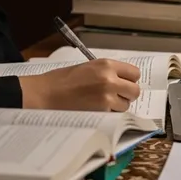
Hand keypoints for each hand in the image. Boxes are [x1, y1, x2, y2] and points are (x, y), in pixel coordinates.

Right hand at [19, 59, 141, 111]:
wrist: (45, 94)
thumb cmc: (62, 80)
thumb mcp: (88, 67)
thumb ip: (107, 72)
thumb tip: (123, 81)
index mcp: (106, 65)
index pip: (134, 73)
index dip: (130, 79)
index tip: (124, 83)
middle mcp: (110, 79)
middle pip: (135, 90)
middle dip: (127, 94)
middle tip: (116, 96)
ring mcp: (107, 97)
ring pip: (126, 105)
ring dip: (118, 106)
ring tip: (102, 103)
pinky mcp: (101, 112)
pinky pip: (115, 115)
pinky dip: (109, 114)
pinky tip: (96, 110)